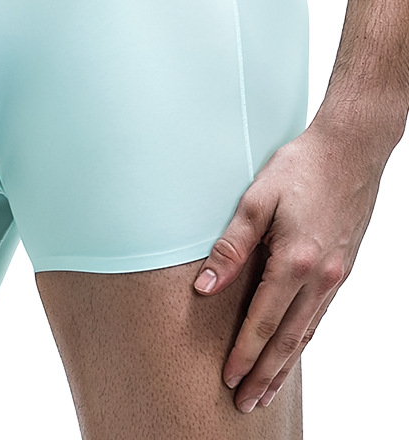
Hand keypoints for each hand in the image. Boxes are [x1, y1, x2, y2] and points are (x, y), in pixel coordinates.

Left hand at [192, 114, 392, 412]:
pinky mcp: (343, 268)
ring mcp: (336, 275)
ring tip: (266, 389)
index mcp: (295, 260)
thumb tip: (204, 287)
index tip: (227, 380)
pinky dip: (304, 339)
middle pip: (289, 339)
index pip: (264, 321)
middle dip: (265, 374)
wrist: (350, 150)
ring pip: (308, 332)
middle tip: (245, 403)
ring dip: (285, 364)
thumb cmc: (298, 168)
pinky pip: (320, 315)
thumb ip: (230, 247)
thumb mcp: (254, 200)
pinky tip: (292, 349)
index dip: (244, 353)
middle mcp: (321, 276)